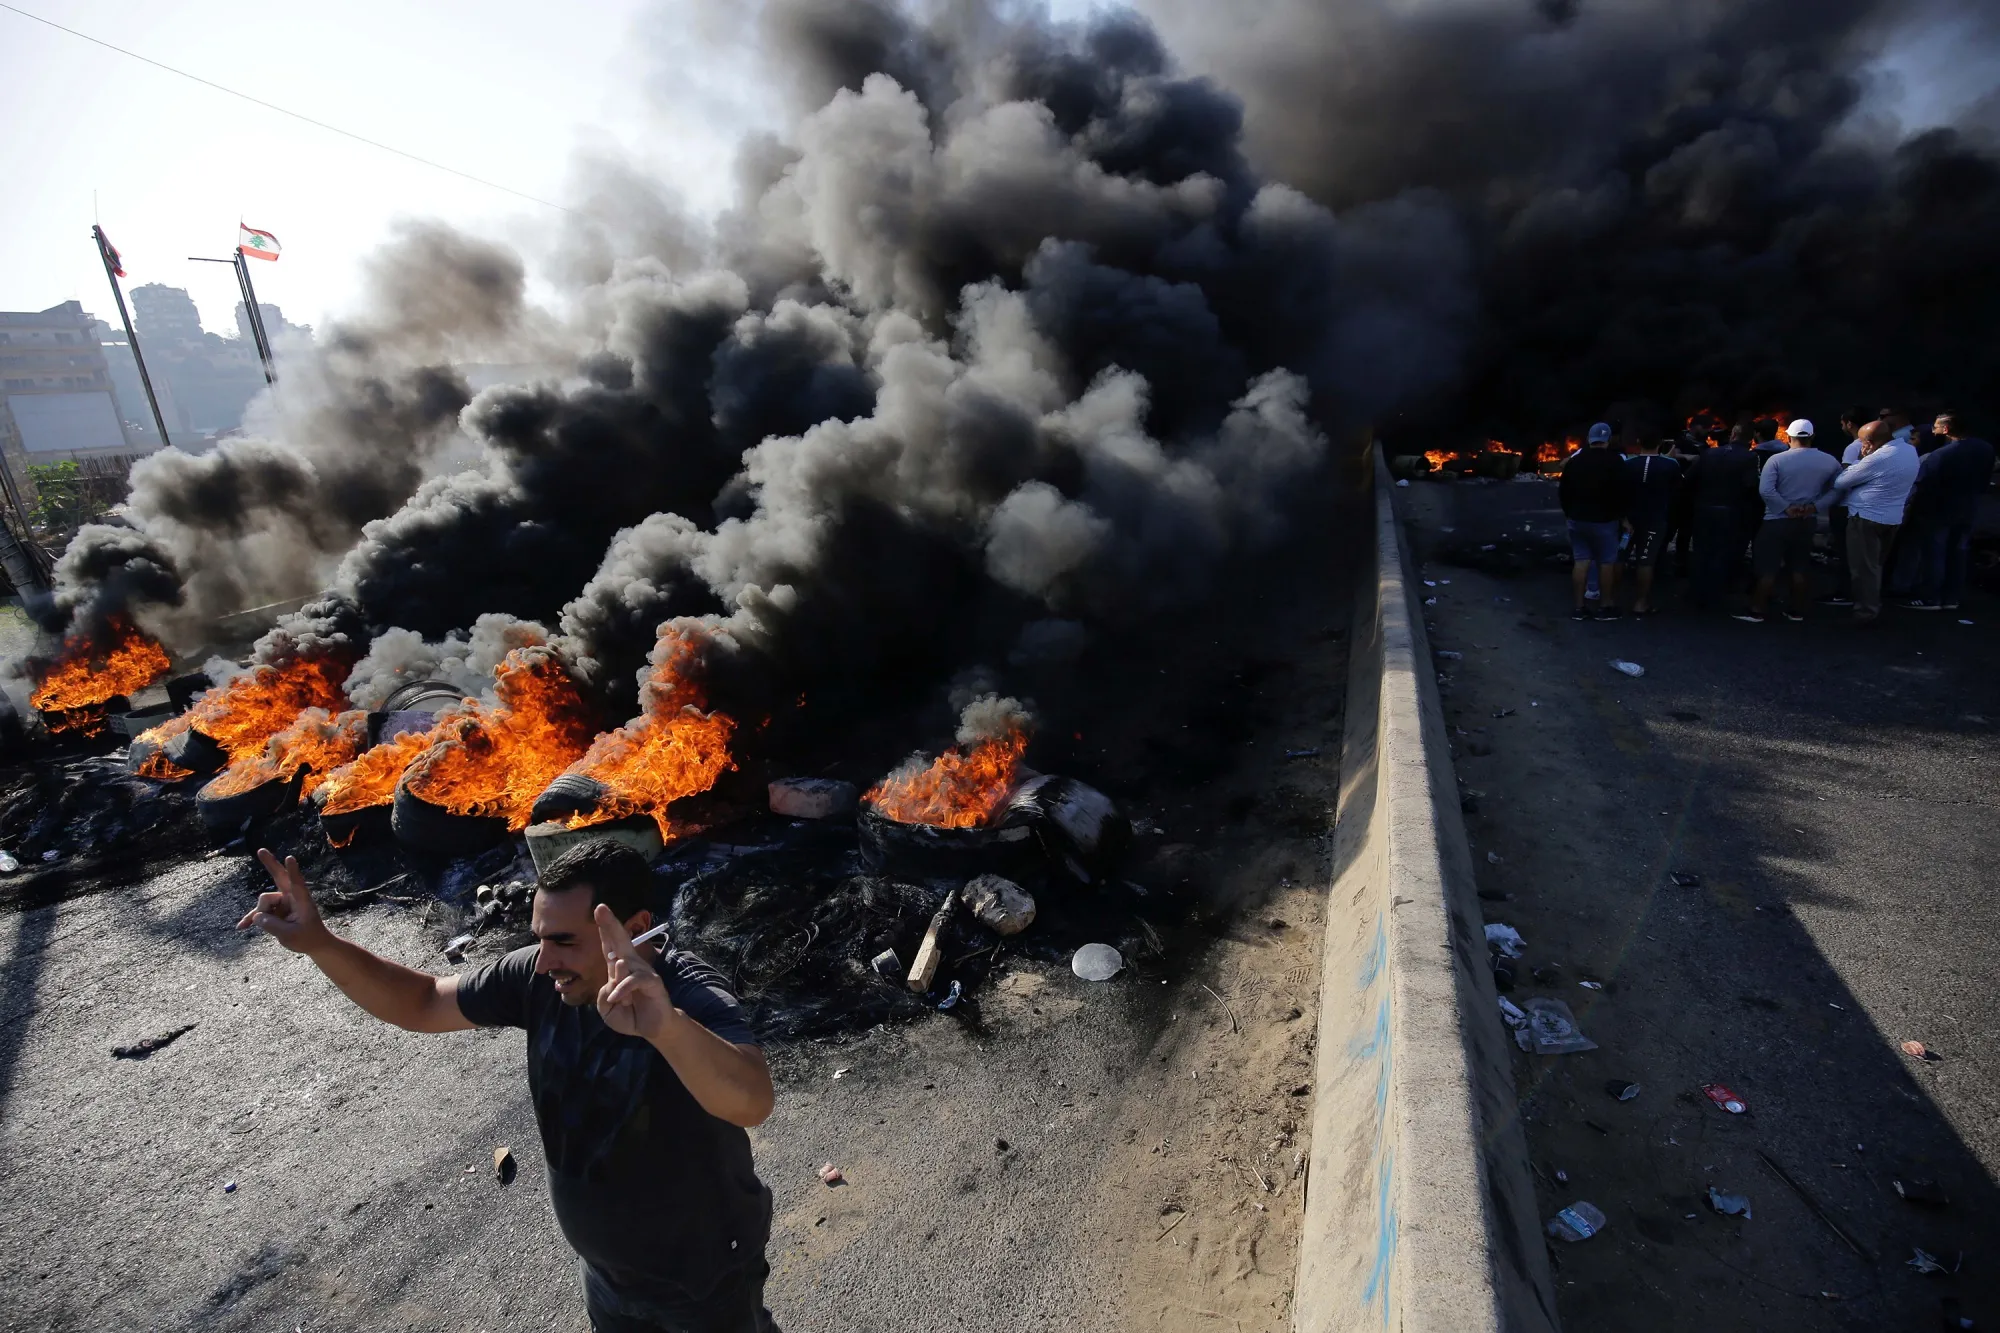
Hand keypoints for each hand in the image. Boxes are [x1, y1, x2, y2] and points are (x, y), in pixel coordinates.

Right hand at [237, 848, 331, 953]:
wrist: (312, 943)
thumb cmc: (307, 937)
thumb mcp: (290, 935)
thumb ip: (273, 925)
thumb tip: (257, 917)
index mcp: (302, 900)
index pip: (297, 883)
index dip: (293, 871)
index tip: (290, 858)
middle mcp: (291, 897)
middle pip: (279, 877)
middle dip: (270, 864)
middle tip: (260, 850)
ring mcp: (282, 902)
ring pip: (264, 902)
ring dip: (263, 915)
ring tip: (276, 928)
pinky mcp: (274, 909)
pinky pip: (259, 912)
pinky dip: (251, 919)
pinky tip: (241, 927)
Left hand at [594, 904, 673, 1041]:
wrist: (651, 1028)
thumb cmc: (629, 1015)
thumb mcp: (606, 1008)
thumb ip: (603, 994)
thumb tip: (613, 980)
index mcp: (618, 968)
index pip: (610, 945)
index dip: (605, 929)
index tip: (599, 909)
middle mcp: (631, 965)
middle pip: (620, 941)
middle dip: (610, 924)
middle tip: (600, 908)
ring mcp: (643, 971)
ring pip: (623, 965)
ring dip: (616, 983)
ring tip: (618, 1001)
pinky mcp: (652, 981)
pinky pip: (634, 979)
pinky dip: (622, 989)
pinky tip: (617, 998)